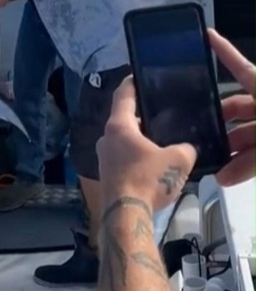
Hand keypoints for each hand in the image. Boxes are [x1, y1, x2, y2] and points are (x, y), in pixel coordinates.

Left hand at [97, 77, 196, 213]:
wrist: (126, 215)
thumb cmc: (148, 179)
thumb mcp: (178, 160)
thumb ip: (186, 149)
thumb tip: (187, 149)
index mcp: (119, 126)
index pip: (123, 95)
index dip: (131, 83)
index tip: (137, 76)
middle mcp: (106, 138)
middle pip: (124, 119)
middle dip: (141, 116)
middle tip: (160, 113)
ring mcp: (104, 158)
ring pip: (123, 141)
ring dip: (139, 141)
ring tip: (160, 141)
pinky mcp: (107, 176)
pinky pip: (123, 159)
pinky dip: (136, 158)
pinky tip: (152, 166)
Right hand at [208, 29, 254, 186]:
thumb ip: (252, 163)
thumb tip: (222, 178)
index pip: (240, 67)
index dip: (223, 51)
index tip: (207, 35)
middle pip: (241, 108)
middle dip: (223, 125)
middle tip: (205, 141)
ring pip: (253, 134)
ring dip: (237, 153)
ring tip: (220, 171)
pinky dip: (252, 163)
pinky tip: (236, 174)